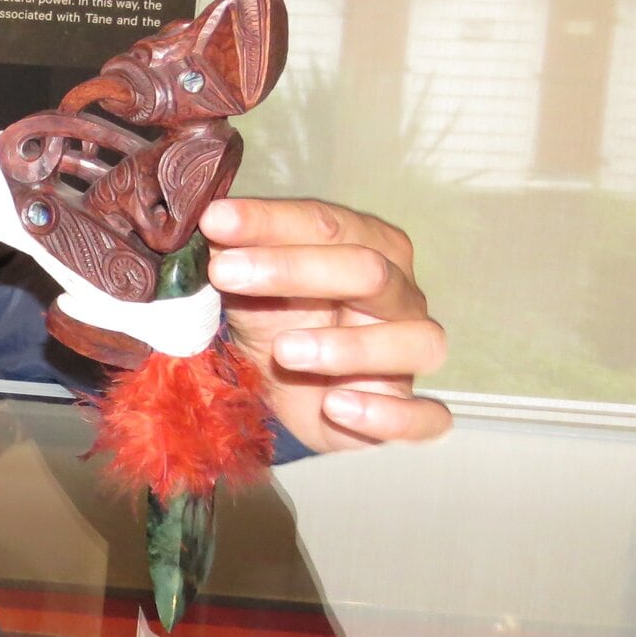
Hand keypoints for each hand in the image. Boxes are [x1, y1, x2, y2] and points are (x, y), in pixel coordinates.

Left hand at [202, 197, 450, 453]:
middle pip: (367, 270)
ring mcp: (413, 351)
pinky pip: (425, 415)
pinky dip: (386, 414)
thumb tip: (210, 221)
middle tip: (225, 273)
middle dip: (293, 270)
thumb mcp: (249, 281)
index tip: (214, 222)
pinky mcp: (413, 411)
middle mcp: (400, 292)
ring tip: (284, 352)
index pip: (323, 222)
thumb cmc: (278, 317)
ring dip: (349, 347)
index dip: (269, 221)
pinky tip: (336, 407)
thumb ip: (234, 249)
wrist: (287, 388)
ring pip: (414, 341)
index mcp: (366, 243)